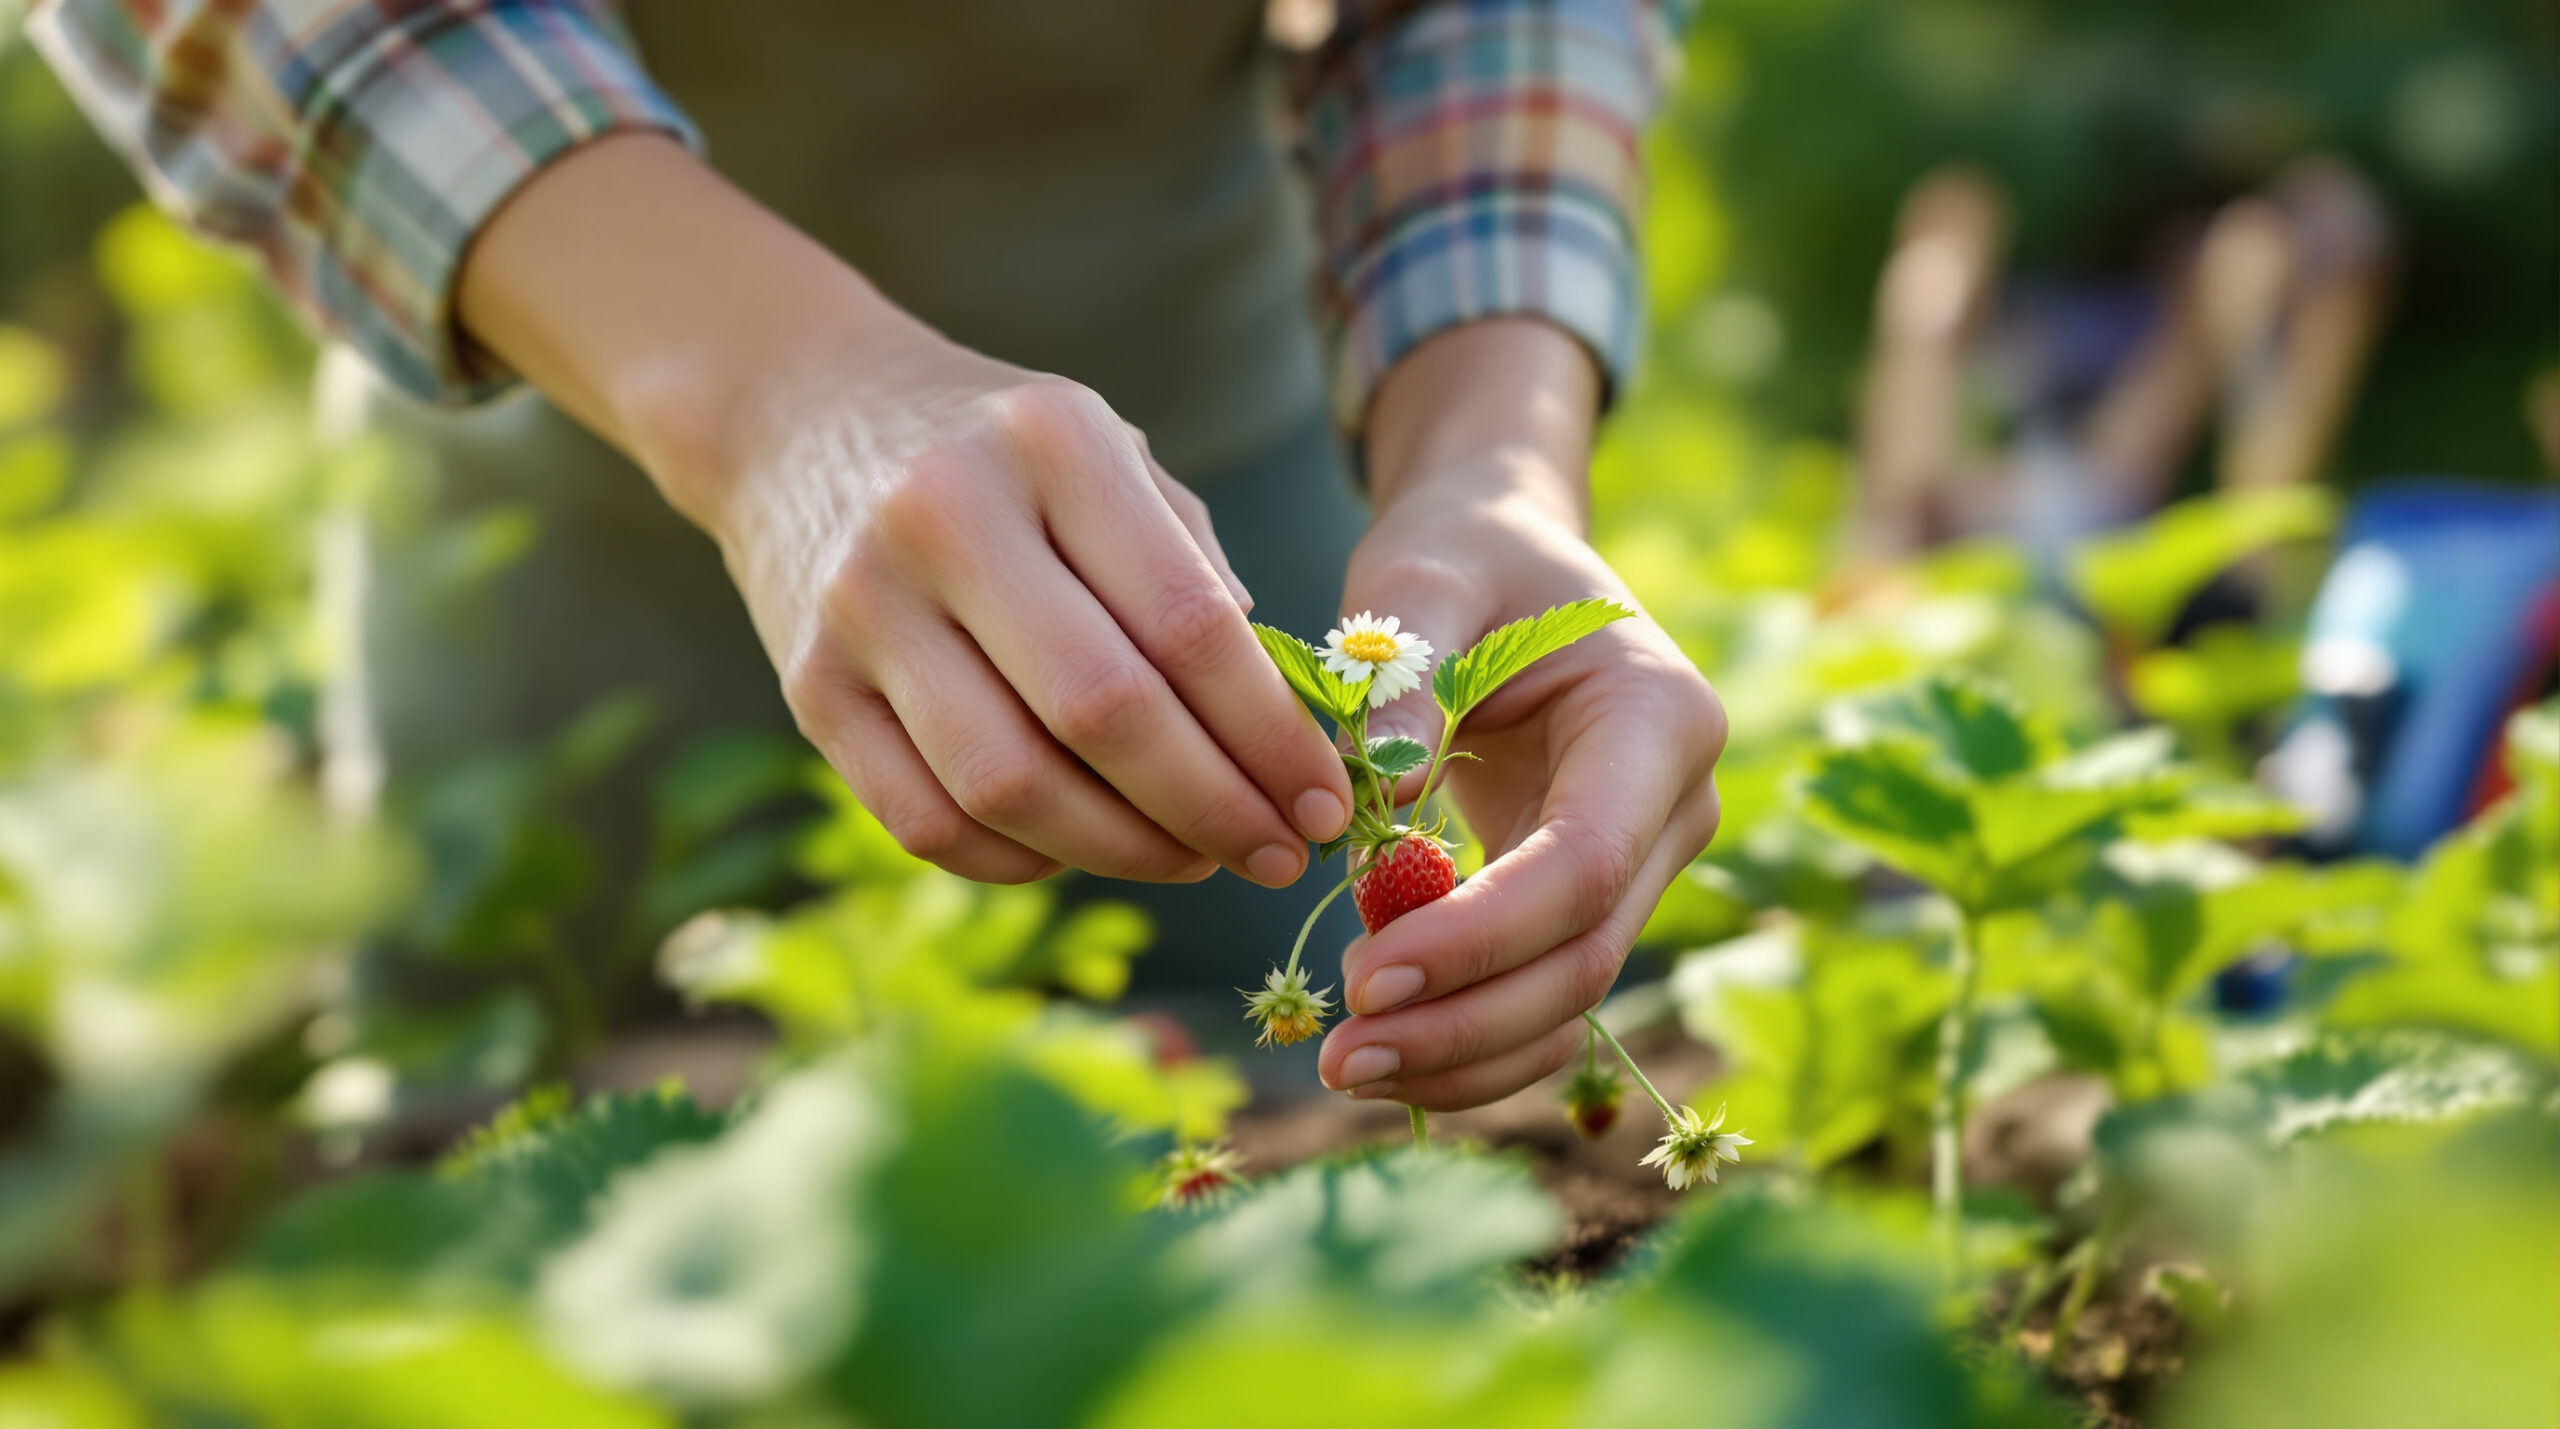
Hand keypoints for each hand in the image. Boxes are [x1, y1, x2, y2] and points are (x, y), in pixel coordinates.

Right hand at [456, 136, 1353, 884]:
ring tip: (1193, 860)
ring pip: (1011, 785)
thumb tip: (1280, 735)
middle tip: (1279, 855)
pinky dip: (1021, 860)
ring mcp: (862, 605)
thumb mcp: (1110, 457)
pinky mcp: (806, 686)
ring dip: (1125, 851)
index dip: (1271, 737)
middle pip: (1104, 714)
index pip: (1188, 625)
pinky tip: (1081, 849)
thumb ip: (1197, 575)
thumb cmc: (1000, 453)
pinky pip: (926, 820)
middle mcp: (946, 515)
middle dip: (1214, 809)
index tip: (1328, 803)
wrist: (797, 412)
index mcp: (1053, 443)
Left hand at [1312, 324, 1726, 1110]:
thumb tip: (1377, 800)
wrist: (1499, 557)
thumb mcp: (1422, 580)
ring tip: (1347, 1073)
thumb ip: (1404, 678)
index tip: (1367, 974)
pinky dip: (1471, 1043)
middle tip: (1339, 1057)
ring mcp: (1643, 862)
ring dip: (1464, 1055)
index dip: (1482, 936)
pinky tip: (1387, 1063)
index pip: (1585, 865)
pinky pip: (1545, 996)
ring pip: (1572, 998)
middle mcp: (1674, 804)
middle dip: (1464, 1021)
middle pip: (1584, 954)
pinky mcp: (1591, 900)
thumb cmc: (1462, 555)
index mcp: (1658, 716)